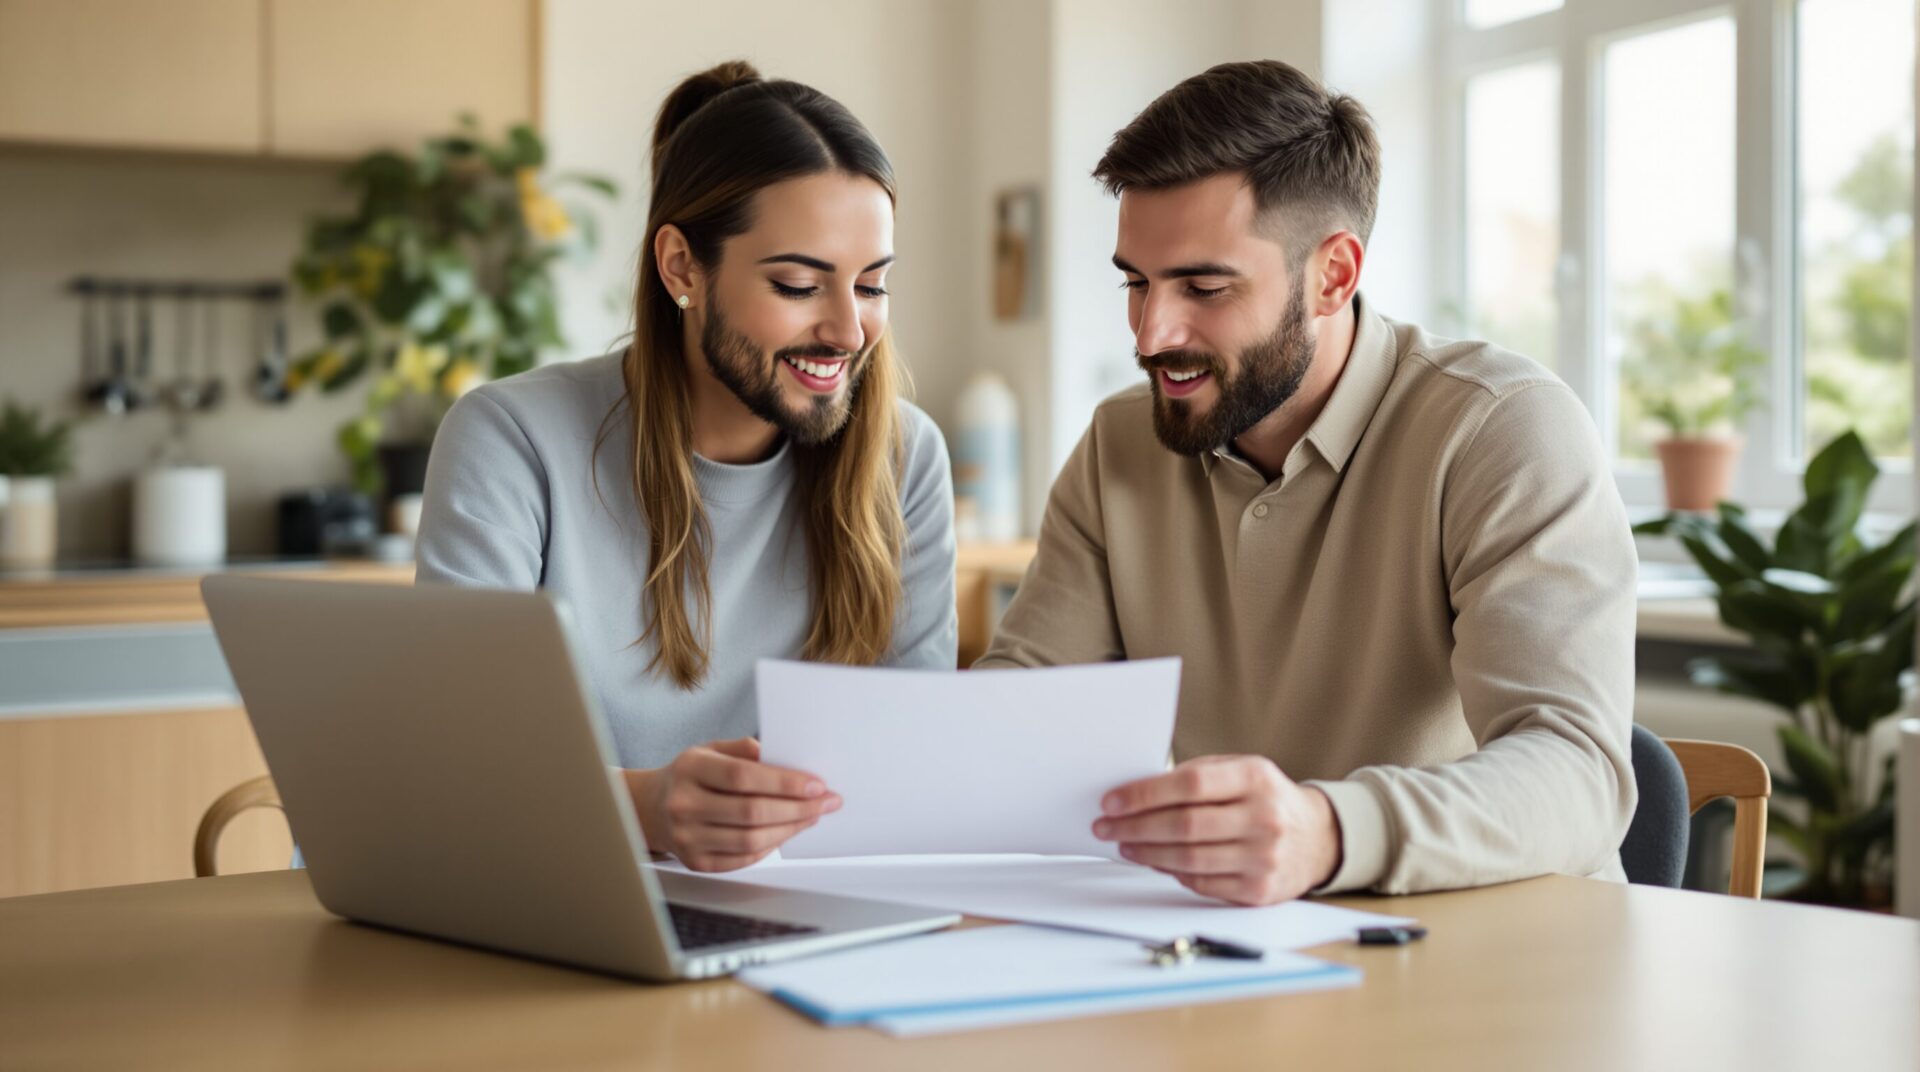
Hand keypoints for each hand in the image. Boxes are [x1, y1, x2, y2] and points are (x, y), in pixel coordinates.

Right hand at [624, 737, 840, 871]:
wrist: (650, 808)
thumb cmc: (691, 775)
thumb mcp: (710, 749)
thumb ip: (745, 749)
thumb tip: (785, 757)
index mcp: (691, 770)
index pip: (743, 777)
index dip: (784, 782)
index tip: (817, 784)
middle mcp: (684, 805)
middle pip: (752, 812)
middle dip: (798, 808)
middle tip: (827, 802)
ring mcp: (687, 837)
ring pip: (751, 840)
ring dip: (790, 829)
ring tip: (812, 816)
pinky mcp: (696, 862)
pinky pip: (743, 859)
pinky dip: (771, 846)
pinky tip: (787, 832)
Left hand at [1092, 755, 1341, 905]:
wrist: (1318, 838)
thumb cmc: (1266, 799)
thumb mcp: (1242, 770)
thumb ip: (1197, 776)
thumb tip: (1137, 793)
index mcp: (1255, 778)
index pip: (1190, 785)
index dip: (1144, 794)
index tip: (1112, 801)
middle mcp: (1263, 817)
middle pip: (1185, 825)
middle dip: (1135, 827)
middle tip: (1106, 827)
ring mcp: (1264, 857)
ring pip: (1189, 858)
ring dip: (1147, 853)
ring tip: (1125, 845)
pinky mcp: (1259, 890)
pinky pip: (1202, 883)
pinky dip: (1173, 872)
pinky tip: (1156, 862)